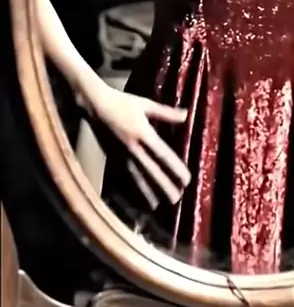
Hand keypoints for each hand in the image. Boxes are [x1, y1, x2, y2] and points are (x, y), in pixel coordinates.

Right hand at [87, 82, 190, 204]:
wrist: (94, 105)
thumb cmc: (122, 102)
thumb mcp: (145, 104)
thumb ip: (166, 112)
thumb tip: (186, 114)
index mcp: (142, 132)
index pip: (162, 154)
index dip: (175, 168)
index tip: (186, 179)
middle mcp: (132, 147)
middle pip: (151, 170)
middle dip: (164, 185)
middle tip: (177, 199)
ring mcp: (121, 154)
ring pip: (137, 176)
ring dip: (149, 191)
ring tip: (160, 204)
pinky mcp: (112, 156)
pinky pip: (126, 175)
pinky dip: (134, 187)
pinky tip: (140, 195)